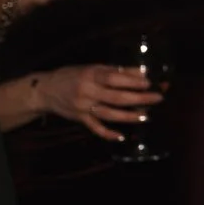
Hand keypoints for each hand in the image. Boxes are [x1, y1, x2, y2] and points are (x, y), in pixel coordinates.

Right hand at [32, 65, 164, 140]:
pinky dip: (108, 134)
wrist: (46, 90)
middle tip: (157, 98)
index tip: (149, 82)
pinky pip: (95, 128)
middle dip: (139, 99)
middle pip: (116, 97)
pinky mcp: (80, 119)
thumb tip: (141, 72)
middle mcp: (87, 92)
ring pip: (109, 114)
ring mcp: (83, 107)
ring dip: (129, 117)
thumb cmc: (73, 75)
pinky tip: (121, 137)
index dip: (132, 81)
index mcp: (91, 75)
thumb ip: (116, 71)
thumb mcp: (92, 68)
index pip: (114, 79)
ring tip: (146, 116)